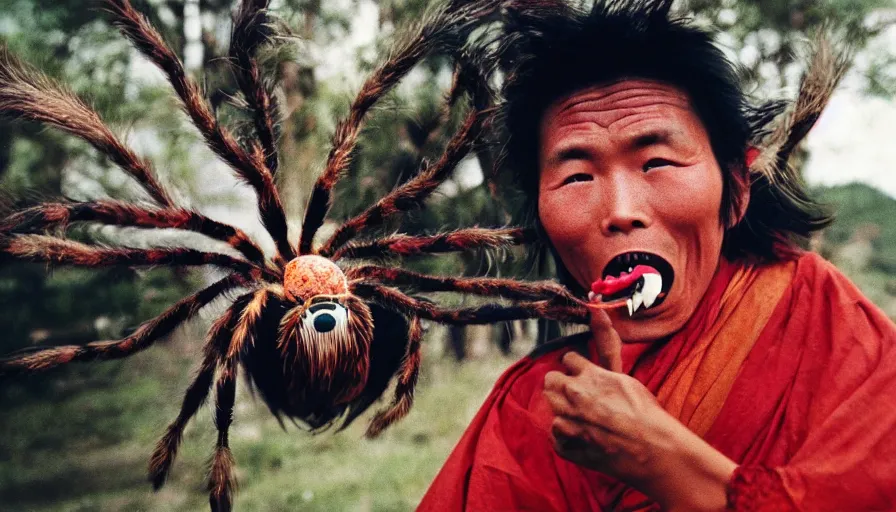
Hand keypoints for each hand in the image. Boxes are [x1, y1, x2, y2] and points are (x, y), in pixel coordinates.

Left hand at [542, 309, 736, 510]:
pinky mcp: (566, 446)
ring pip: (551, 407)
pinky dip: (567, 436)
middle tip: (581, 395)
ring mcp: (567, 422)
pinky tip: (585, 435)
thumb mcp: (623, 374)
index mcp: (586, 375)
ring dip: (564, 409)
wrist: (653, 450)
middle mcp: (572, 396)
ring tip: (586, 416)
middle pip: (550, 380)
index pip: (567, 359)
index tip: (586, 375)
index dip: (578, 368)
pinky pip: (555, 435)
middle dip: (562, 384)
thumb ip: (607, 343)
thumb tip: (596, 310)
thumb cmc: (643, 411)